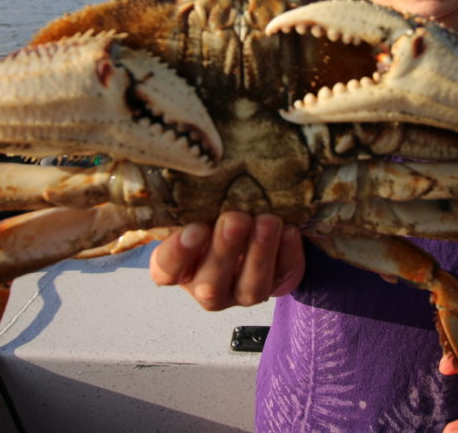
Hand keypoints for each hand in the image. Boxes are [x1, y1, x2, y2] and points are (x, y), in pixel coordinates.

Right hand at [148, 211, 304, 310]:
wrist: (249, 225)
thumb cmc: (212, 211)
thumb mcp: (195, 206)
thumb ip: (190, 199)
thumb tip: (189, 165)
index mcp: (177, 268)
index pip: (167, 270)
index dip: (179, 254)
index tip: (194, 228)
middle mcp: (207, 287)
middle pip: (210, 284)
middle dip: (225, 250)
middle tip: (235, 220)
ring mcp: (242, 292)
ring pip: (251, 288)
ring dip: (260, 253)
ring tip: (267, 222)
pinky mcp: (276, 285)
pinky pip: (284, 274)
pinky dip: (288, 251)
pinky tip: (290, 229)